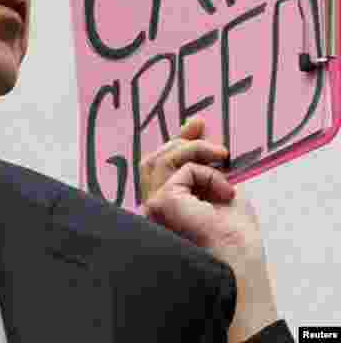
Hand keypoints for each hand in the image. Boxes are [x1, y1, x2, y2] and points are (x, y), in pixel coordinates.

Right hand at [140, 118, 279, 341]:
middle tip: (204, 127)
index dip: (177, 140)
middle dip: (180, 139)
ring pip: (160, 158)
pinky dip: (208, 172)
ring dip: (194, 149)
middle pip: (153, 158)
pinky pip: (183, 170)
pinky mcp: (162, 202)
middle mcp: (154, 206)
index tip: (197, 125)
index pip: (161, 166)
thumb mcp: (223, 191)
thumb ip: (207, 167)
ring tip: (222, 155)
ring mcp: (154, 204)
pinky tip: (224, 191)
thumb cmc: (236, 241)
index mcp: (168, 206)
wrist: (240, 267)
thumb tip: (200, 131)